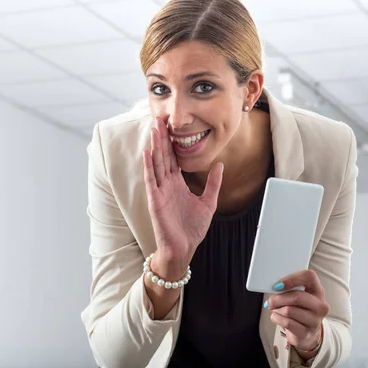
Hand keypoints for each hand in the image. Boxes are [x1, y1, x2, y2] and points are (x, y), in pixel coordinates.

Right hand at [142, 117, 222, 276]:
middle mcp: (167, 185)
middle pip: (164, 156)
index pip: (174, 158)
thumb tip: (220, 165)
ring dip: (155, 146)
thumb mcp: (208, 202)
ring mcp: (160, 192)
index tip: (171, 125)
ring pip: (156, 164)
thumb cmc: (192, 229)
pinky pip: (151, 180)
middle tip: (160, 118)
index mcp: (178, 184)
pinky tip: (147, 153)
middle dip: (162, 137)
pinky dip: (149, 166)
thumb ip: (213, 183)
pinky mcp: (155, 201)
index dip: (173, 142)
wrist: (183, 249)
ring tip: (154, 129)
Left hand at [265, 270, 328, 355]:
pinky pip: (286, 322)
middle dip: (278, 298)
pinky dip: (276, 318)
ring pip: (289, 310)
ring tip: (275, 309)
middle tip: (270, 301)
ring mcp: (315, 321)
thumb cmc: (299, 310)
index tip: (278, 285)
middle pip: (297, 296)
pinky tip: (276, 317)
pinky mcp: (306, 333)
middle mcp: (320, 305)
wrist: (306, 333)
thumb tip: (274, 286)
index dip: (292, 279)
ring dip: (276, 309)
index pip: (309, 276)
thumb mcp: (299, 296)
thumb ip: (290, 288)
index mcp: (318, 291)